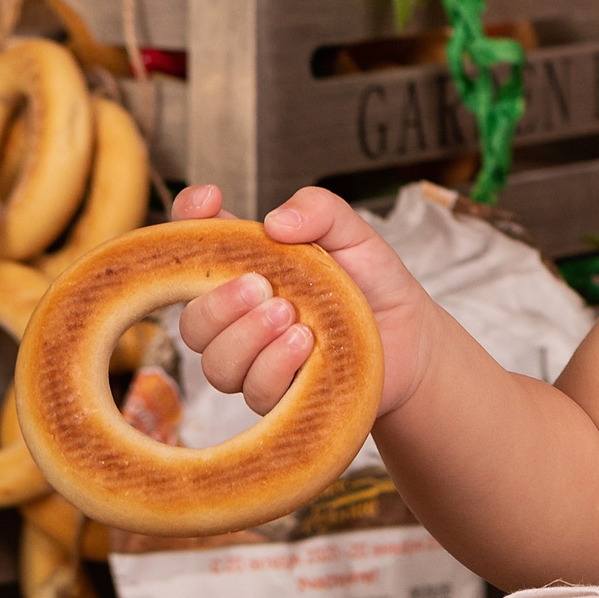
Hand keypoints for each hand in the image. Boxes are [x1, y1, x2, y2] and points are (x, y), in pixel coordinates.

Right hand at [172, 184, 436, 419]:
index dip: (188, 219)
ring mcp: (253, 361)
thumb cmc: (372, 282)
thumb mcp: (354, 235)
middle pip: (192, 321)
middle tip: (262, 286)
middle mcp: (239, 317)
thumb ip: (321, 212)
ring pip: (216, 362)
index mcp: (246, 267)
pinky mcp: (277, 397)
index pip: (196, 243)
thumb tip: (276, 220)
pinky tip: (307, 344)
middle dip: (219, 303)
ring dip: (248, 337)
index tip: (209, 200)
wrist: (410, 337)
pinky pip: (253, 390)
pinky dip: (275, 365)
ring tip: (293, 317)